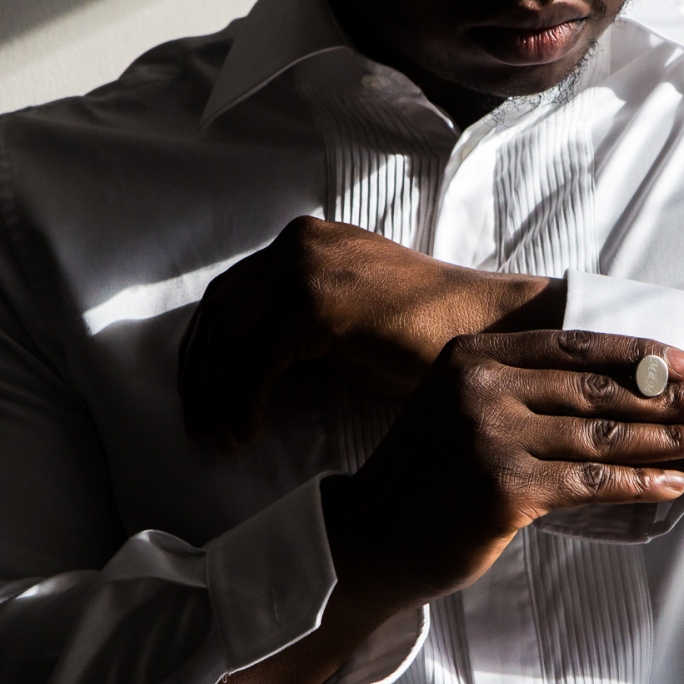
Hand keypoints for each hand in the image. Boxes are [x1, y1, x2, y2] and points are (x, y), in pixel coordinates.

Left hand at [178, 216, 562, 450]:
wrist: (484, 330)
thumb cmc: (423, 340)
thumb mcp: (344, 328)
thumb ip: (295, 331)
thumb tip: (242, 373)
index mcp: (303, 243)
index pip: (228, 297)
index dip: (204, 354)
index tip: (201, 402)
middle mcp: (298, 243)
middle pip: (217, 314)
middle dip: (200, 378)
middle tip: (200, 430)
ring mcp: (306, 266)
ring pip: (228, 337)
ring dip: (218, 396)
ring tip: (224, 440)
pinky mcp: (316, 301)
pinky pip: (257, 359)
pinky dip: (244, 401)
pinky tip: (251, 432)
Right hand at [202, 329, 683, 683]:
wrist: (371, 535)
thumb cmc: (427, 474)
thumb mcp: (460, 405)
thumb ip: (520, 384)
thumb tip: (616, 384)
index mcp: (475, 355)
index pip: (575, 345)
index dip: (638, 352)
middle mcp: (482, 387)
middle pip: (597, 388)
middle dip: (670, 396)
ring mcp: (492, 438)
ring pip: (603, 434)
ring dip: (668, 439)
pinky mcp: (505, 490)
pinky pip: (592, 482)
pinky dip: (639, 482)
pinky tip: (673, 484)